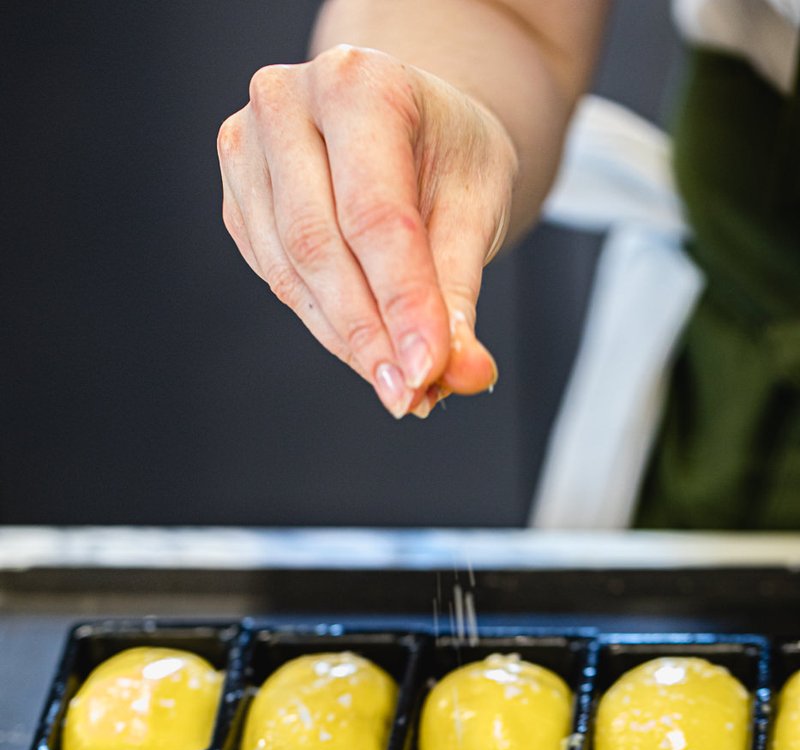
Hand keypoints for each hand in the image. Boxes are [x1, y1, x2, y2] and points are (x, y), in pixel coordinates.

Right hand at [217, 44, 516, 417]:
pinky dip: (324, 324)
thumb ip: (459, 293)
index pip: (376, 215)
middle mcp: (287, 103)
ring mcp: (248, 148)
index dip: (402, 303)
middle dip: (369, 335)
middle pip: (320, 246)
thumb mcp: (477, 207)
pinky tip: (365, 347)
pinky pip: (276, 279)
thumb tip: (462, 374)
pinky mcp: (237, 196)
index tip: (427, 372)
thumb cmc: (446, 151)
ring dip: (346, 340)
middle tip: (410, 396)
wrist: (411, 119)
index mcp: (358, 83)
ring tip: (399, 382)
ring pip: (291, 273)